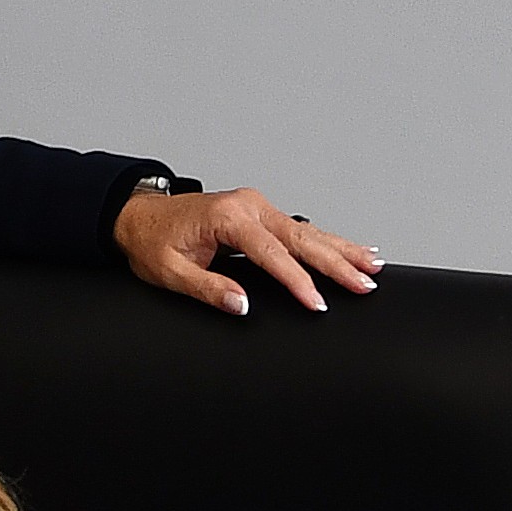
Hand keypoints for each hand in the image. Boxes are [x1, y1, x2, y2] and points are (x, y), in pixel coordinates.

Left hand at [113, 184, 379, 317]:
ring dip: (342, 249)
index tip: (317, 303)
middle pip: (300, 238)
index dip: (297, 281)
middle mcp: (248, 205)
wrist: (137, 215)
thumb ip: (207, 288)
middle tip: (366, 284)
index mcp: (227, 217)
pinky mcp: (260, 211)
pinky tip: (353, 249)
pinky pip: (299, 228)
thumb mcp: (170, 272)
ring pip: (307, 230)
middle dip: (336, 263)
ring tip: (374, 265)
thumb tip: (242, 305)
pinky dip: (328, 240)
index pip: (271, 254)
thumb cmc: (151, 242)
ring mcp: (256, 205)